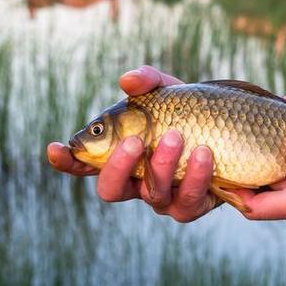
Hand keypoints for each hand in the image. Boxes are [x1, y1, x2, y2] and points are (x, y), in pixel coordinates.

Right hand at [46, 65, 217, 221]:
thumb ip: (146, 81)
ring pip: (154, 195)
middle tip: (135, 140)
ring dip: (165, 167)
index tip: (55, 149)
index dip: (67, 161)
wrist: (229, 128)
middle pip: (111, 189)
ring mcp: (163, 196)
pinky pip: (191, 202)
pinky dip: (200, 178)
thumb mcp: (167, 90)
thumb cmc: (186, 110)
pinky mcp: (192, 204)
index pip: (85, 163)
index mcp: (121, 155)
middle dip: (119, 166)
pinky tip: (207, 154)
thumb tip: (126, 82)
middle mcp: (136, 181)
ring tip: (182, 139)